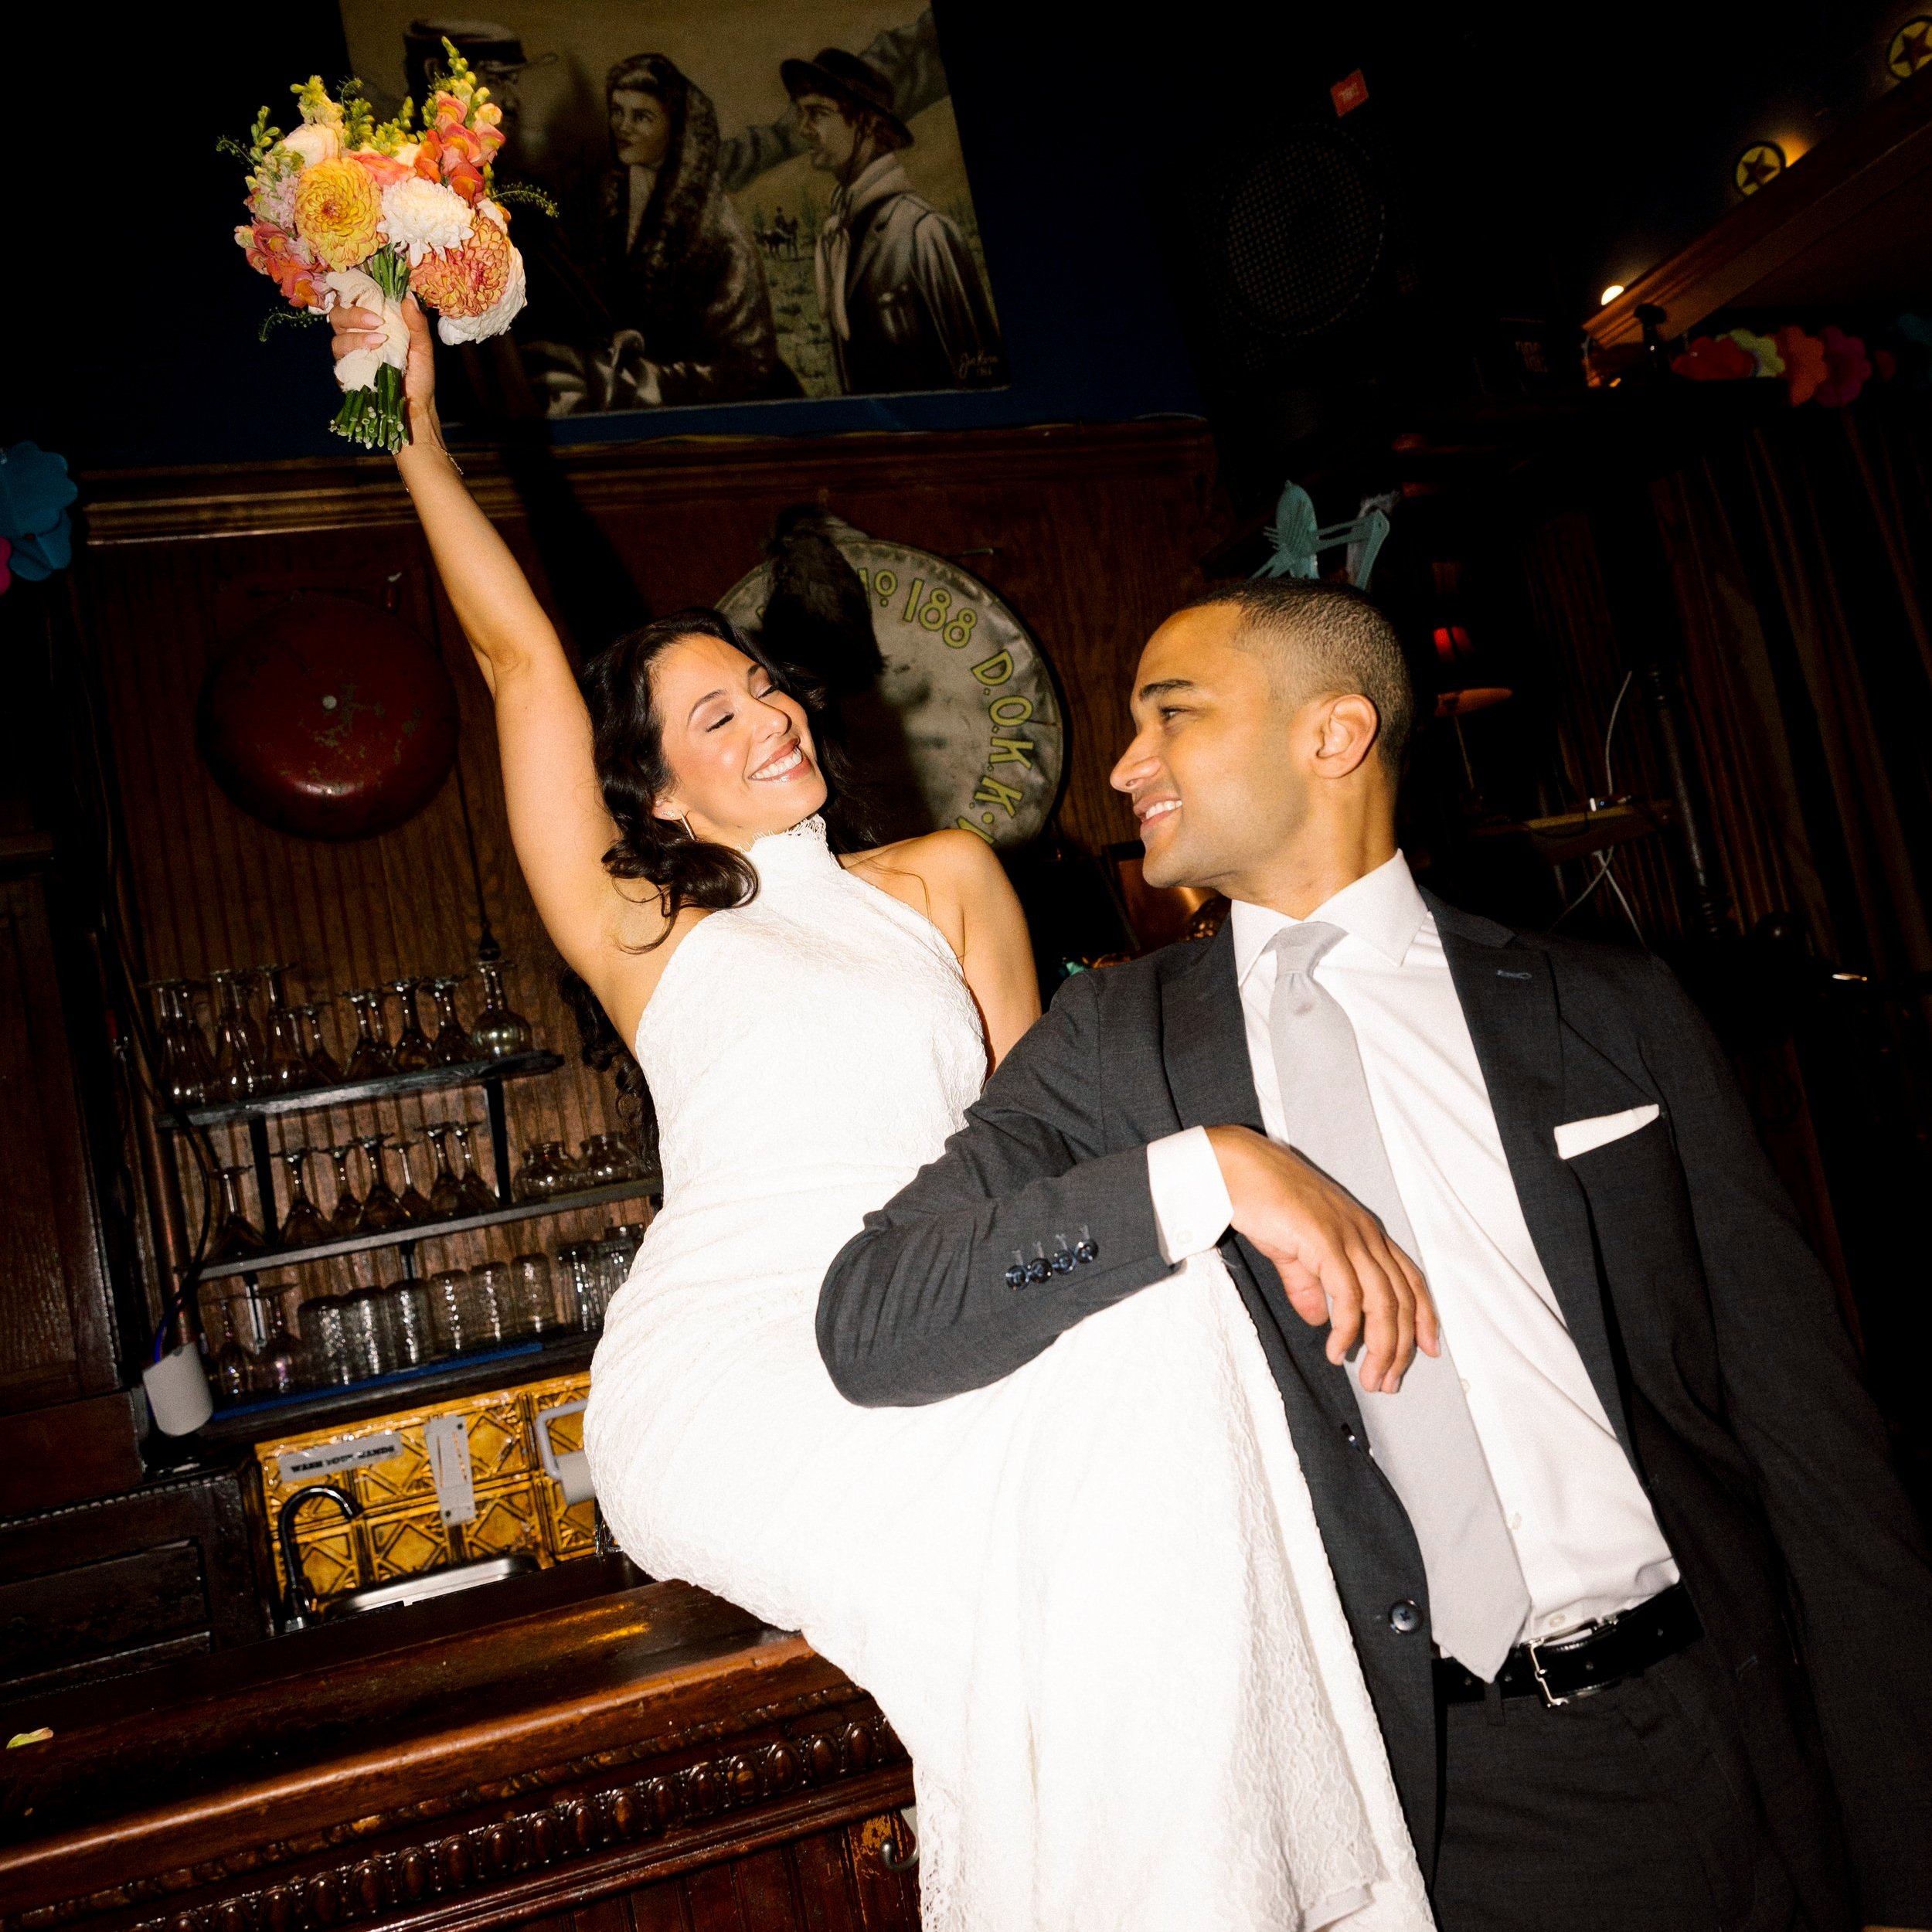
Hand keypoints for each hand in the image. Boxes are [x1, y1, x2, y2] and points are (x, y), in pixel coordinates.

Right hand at [329, 294, 437, 431]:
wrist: (416, 408)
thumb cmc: (419, 377)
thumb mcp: (423, 347)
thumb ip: (417, 323)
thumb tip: (408, 296)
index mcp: (372, 325)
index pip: (353, 301)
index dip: (354, 292)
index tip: (372, 293)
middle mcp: (357, 336)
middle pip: (338, 315)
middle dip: (353, 314)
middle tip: (377, 321)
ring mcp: (350, 355)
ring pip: (337, 336)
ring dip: (356, 336)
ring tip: (380, 341)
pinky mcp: (347, 373)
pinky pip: (340, 359)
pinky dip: (354, 352)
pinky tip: (372, 353)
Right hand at [1206, 1125, 1438, 1392]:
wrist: (1238, 1168)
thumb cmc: (1263, 1198)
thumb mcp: (1293, 1248)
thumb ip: (1308, 1284)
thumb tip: (1317, 1319)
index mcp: (1364, 1232)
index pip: (1410, 1279)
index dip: (1424, 1316)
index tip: (1426, 1350)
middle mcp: (1365, 1233)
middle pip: (1401, 1299)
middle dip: (1400, 1347)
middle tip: (1387, 1381)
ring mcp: (1348, 1236)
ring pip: (1382, 1302)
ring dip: (1380, 1347)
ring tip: (1369, 1377)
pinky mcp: (1325, 1241)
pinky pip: (1348, 1295)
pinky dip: (1348, 1329)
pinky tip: (1337, 1349)